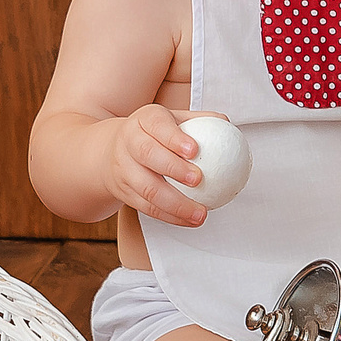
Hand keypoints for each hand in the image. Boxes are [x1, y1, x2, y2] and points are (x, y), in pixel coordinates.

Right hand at [108, 105, 211, 227]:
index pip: (157, 126)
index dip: (174, 138)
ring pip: (147, 188)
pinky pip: (147, 207)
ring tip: (200, 212)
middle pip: (147, 155)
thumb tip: (228, 126)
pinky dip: (170, 217)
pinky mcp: (124, 192)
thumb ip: (199, 121)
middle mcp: (129, 142)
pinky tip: (190, 220)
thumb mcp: (171, 120)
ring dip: (175, 203)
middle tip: (199, 179)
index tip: (195, 150)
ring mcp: (124, 169)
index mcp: (144, 120)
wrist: (113, 150)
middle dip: (173, 168)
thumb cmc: (154, 134)